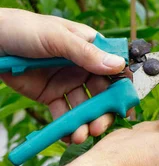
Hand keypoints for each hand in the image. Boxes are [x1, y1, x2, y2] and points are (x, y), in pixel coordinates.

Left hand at [0, 9, 125, 143]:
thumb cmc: (26, 29)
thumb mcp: (58, 37)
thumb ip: (87, 54)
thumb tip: (118, 66)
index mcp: (90, 47)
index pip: (114, 68)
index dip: (123, 88)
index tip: (126, 106)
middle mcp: (83, 66)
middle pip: (103, 93)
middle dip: (104, 111)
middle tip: (99, 127)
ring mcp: (67, 82)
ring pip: (85, 107)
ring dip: (86, 122)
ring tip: (81, 135)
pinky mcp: (51, 95)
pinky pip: (64, 115)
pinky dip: (68, 127)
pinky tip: (68, 136)